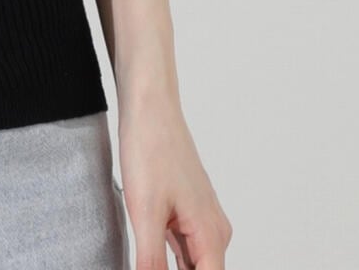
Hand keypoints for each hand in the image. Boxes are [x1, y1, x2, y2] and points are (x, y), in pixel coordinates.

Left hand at [116, 87, 231, 268]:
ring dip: (171, 269)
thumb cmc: (150, 149)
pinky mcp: (186, 211)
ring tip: (146, 258)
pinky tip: (146, 260)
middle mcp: (213, 231)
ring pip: (190, 265)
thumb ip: (151, 262)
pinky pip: (181, 249)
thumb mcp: (145, 213)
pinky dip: (166, 261)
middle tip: (145, 262)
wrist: (149, 106)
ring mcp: (201, 220)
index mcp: (211, 236)